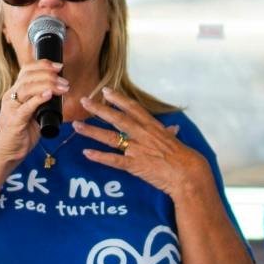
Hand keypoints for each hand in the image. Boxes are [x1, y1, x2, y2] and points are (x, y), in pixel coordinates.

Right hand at [0, 61, 68, 169]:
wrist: (6, 154)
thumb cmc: (20, 135)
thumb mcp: (32, 114)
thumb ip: (40, 103)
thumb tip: (57, 94)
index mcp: (14, 93)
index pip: (26, 70)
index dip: (43, 65)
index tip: (59, 66)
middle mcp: (10, 97)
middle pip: (28, 76)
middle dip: (49, 74)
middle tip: (64, 80)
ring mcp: (11, 108)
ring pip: (27, 88)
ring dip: (48, 85)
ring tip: (63, 87)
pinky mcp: (14, 120)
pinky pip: (27, 106)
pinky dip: (39, 98)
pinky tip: (49, 94)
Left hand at [77, 89, 211, 200]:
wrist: (187, 172)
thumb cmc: (183, 157)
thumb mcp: (175, 141)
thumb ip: (169, 133)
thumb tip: (172, 129)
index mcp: (152, 126)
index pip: (133, 108)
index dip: (118, 99)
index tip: (106, 90)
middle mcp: (142, 134)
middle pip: (117, 119)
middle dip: (99, 109)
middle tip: (84, 101)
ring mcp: (137, 149)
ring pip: (110, 137)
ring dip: (92, 131)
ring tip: (77, 125)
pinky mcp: (134, 165)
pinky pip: (113, 160)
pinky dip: (99, 156)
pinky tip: (86, 152)